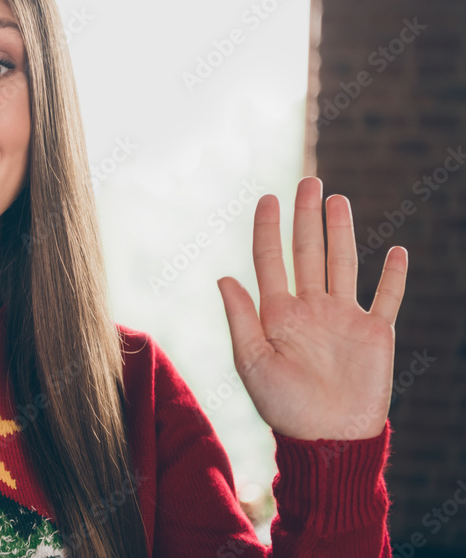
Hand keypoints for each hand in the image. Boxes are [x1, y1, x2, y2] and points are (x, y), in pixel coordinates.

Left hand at [215, 176, 407, 440]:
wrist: (328, 439)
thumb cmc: (283, 406)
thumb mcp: (252, 362)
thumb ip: (241, 318)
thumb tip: (223, 277)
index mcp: (277, 313)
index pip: (270, 259)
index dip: (268, 228)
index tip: (267, 197)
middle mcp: (310, 308)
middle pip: (308, 252)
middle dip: (306, 217)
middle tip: (308, 181)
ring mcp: (344, 318)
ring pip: (343, 264)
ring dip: (341, 232)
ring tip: (337, 200)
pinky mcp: (376, 333)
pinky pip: (387, 298)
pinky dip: (394, 276)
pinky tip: (396, 250)